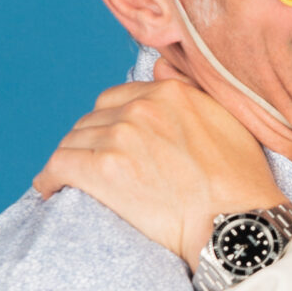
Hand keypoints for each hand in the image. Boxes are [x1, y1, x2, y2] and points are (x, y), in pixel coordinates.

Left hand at [33, 77, 283, 265]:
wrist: (235, 221)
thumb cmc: (241, 182)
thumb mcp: (229, 122)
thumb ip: (192, 91)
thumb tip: (160, 70)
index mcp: (170, 93)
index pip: (116, 99)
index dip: (108, 122)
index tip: (107, 142)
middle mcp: (142, 108)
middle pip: (92, 120)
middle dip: (88, 143)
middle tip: (90, 166)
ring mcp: (120, 136)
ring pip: (73, 142)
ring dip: (70, 161)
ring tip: (69, 181)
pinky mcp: (103, 169)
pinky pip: (59, 166)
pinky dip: (50, 178)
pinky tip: (51, 190)